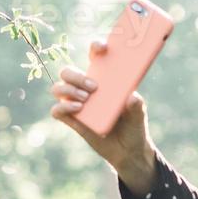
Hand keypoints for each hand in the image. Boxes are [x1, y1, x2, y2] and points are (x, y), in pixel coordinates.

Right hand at [49, 40, 154, 190]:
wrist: (130, 152)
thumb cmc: (134, 126)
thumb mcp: (139, 113)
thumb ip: (136, 104)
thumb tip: (130, 97)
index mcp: (103, 80)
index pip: (94, 57)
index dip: (95, 47)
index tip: (102, 47)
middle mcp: (86, 89)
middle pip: (68, 72)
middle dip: (76, 76)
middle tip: (94, 87)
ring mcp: (77, 105)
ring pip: (58, 88)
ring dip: (69, 90)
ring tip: (86, 99)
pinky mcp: (73, 121)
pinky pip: (57, 111)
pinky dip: (64, 108)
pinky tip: (79, 109)